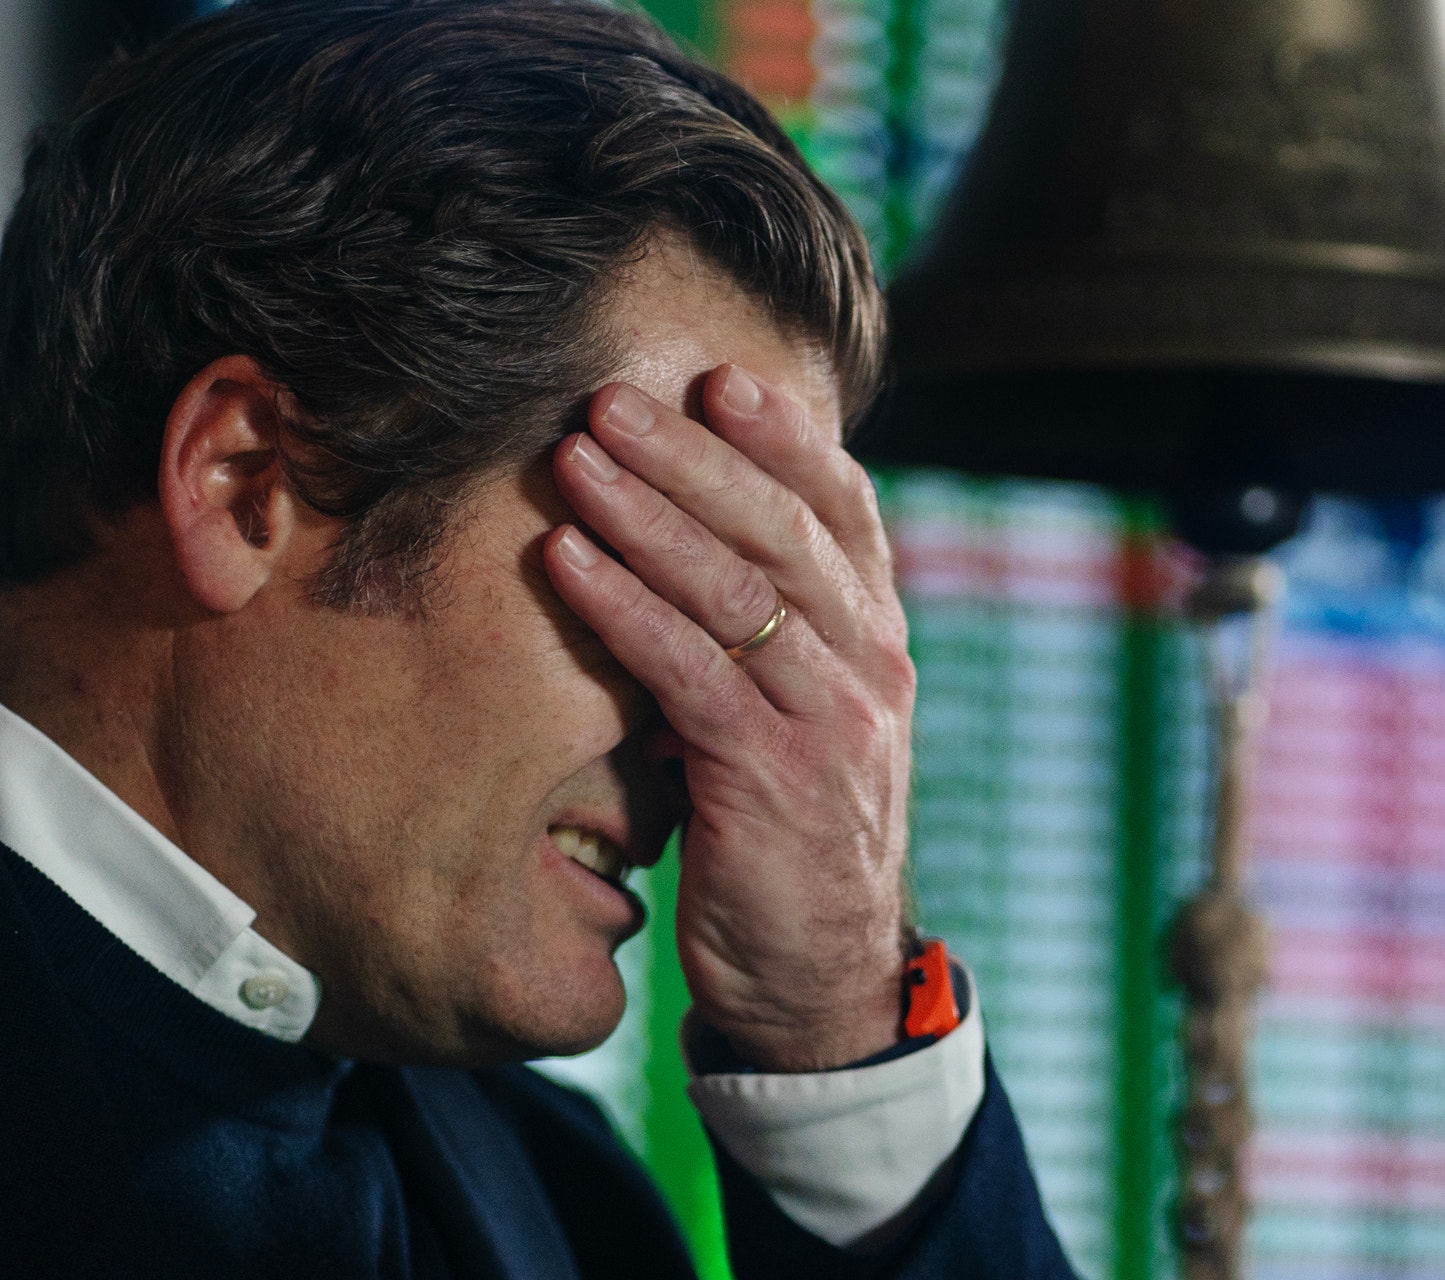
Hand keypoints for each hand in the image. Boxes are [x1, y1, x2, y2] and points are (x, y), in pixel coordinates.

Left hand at [543, 365, 913, 1071]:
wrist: (823, 979)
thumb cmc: (794, 835)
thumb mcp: (807, 720)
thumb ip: (778, 638)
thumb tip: (695, 543)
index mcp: (877, 643)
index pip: (844, 513)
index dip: (784, 440)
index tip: (718, 380)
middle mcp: (870, 667)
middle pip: (784, 531)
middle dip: (695, 457)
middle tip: (611, 400)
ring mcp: (830, 721)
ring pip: (738, 589)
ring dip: (648, 515)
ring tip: (575, 457)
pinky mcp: (773, 779)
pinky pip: (689, 671)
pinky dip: (623, 609)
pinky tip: (567, 562)